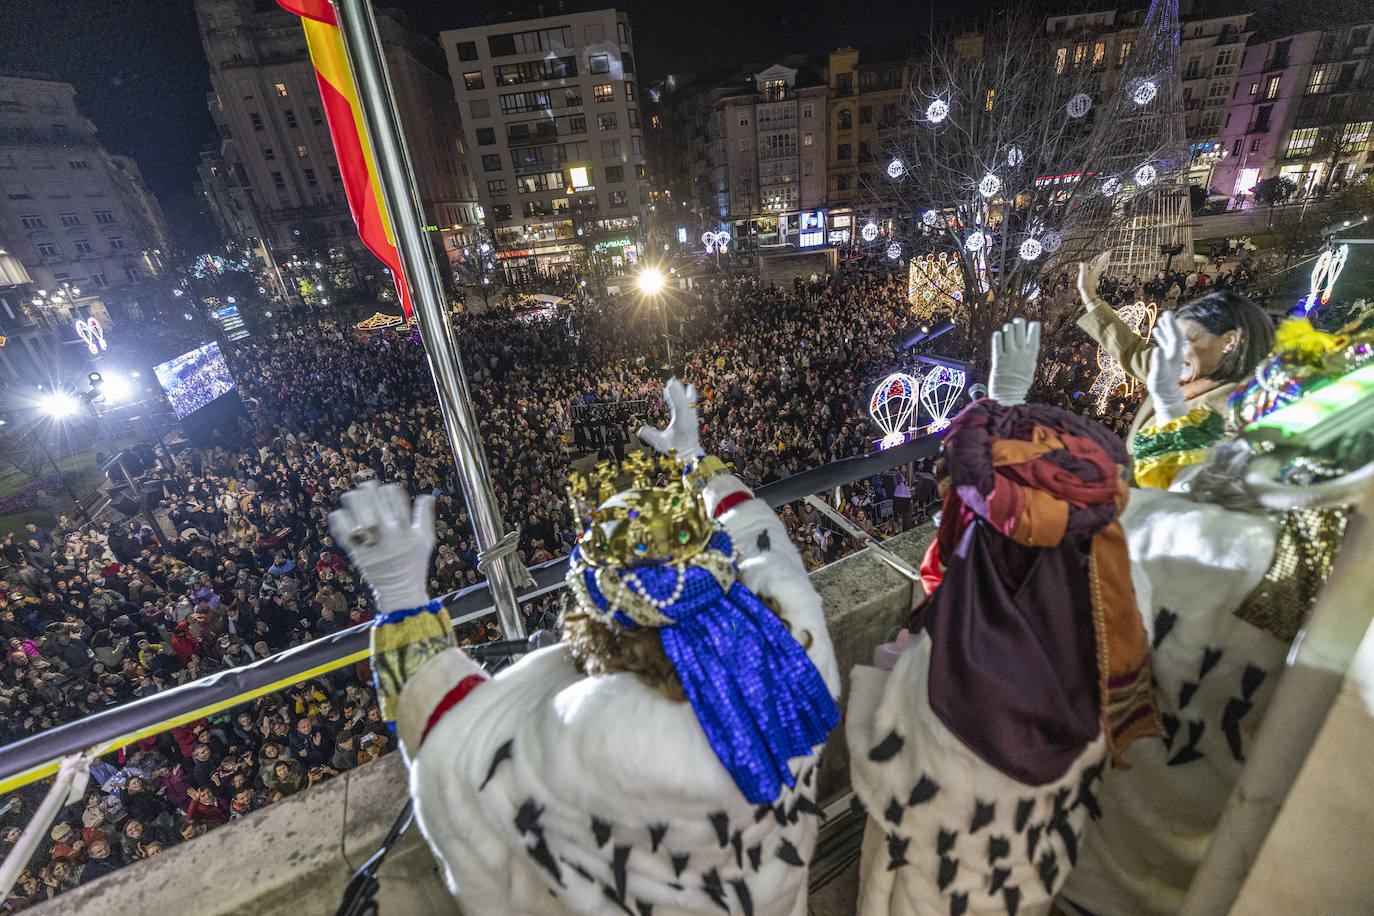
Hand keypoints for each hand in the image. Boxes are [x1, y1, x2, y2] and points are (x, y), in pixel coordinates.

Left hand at [327, 481, 434, 611]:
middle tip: (366, 487)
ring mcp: (370, 544)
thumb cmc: (415, 563)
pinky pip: (341, 531)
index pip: (393, 496)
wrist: (400, 592)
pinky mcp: (356, 553)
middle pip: (372, 499)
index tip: (388, 493)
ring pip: (355, 512)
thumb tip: (427, 495)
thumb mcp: (426, 540)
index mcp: (405, 529)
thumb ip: (425, 516)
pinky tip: (342, 513)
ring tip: (353, 497)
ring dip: (353, 500)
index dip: (389, 490)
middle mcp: (387, 534)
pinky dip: (339, 519)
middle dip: (368, 488)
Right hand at [637, 377, 704, 459]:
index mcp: (682, 422)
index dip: (673, 395)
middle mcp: (689, 418)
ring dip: (683, 391)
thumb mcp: (661, 444)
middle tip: (671, 380)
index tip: (668, 385)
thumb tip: (639, 429)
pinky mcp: (692, 419)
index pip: (679, 405)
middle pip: (684, 400)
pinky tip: (688, 389)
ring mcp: (692, 418)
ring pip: (689, 401)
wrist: (691, 457)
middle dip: (678, 390)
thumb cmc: (676, 452)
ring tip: (676, 382)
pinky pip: (690, 404)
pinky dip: (688, 396)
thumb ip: (651, 436)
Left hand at [988, 317, 1040, 406]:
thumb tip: (1027, 342)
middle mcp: (1020, 353)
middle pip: (1020, 329)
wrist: (1008, 396)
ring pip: (1008, 332)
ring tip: (1007, 329)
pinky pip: (997, 341)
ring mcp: (1008, 355)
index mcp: (1031, 356)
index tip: (1032, 323)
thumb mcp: (1030, 368)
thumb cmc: (1019, 384)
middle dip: (1019, 323)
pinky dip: (998, 335)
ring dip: (1008, 328)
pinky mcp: (997, 358)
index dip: (1034, 326)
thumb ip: (1028, 355)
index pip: (1034, 334)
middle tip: (1017, 322)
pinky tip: (999, 335)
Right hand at [1077, 250, 1111, 304]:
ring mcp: (1096, 273)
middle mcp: (1097, 270)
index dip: (1105, 255)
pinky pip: (1097, 267)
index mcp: (1095, 269)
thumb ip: (1083, 269)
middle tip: (1109, 251)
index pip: (1101, 261)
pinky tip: (1097, 264)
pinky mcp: (1094, 275)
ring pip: (1100, 264)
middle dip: (1105, 256)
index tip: (1110, 250)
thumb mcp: (1083, 276)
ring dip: (1103, 259)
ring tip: (1104, 255)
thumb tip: (1083, 262)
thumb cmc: (1085, 285)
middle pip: (1102, 262)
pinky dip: (1099, 263)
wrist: (1087, 292)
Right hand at [1147, 311, 1189, 422]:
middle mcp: (1175, 354)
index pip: (1175, 337)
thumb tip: (1157, 349)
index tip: (1168, 315)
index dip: (1172, 326)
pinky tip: (1157, 332)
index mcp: (1174, 355)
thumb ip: (1158, 361)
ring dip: (1166, 330)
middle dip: (1170, 325)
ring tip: (1161, 321)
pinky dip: (1162, 337)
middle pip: (1175, 336)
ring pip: (1170, 339)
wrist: (1165, 394)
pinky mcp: (1167, 359)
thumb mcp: (1158, 373)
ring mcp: (1171, 356)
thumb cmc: (1161, 384)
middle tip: (1166, 313)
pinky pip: (1165, 344)